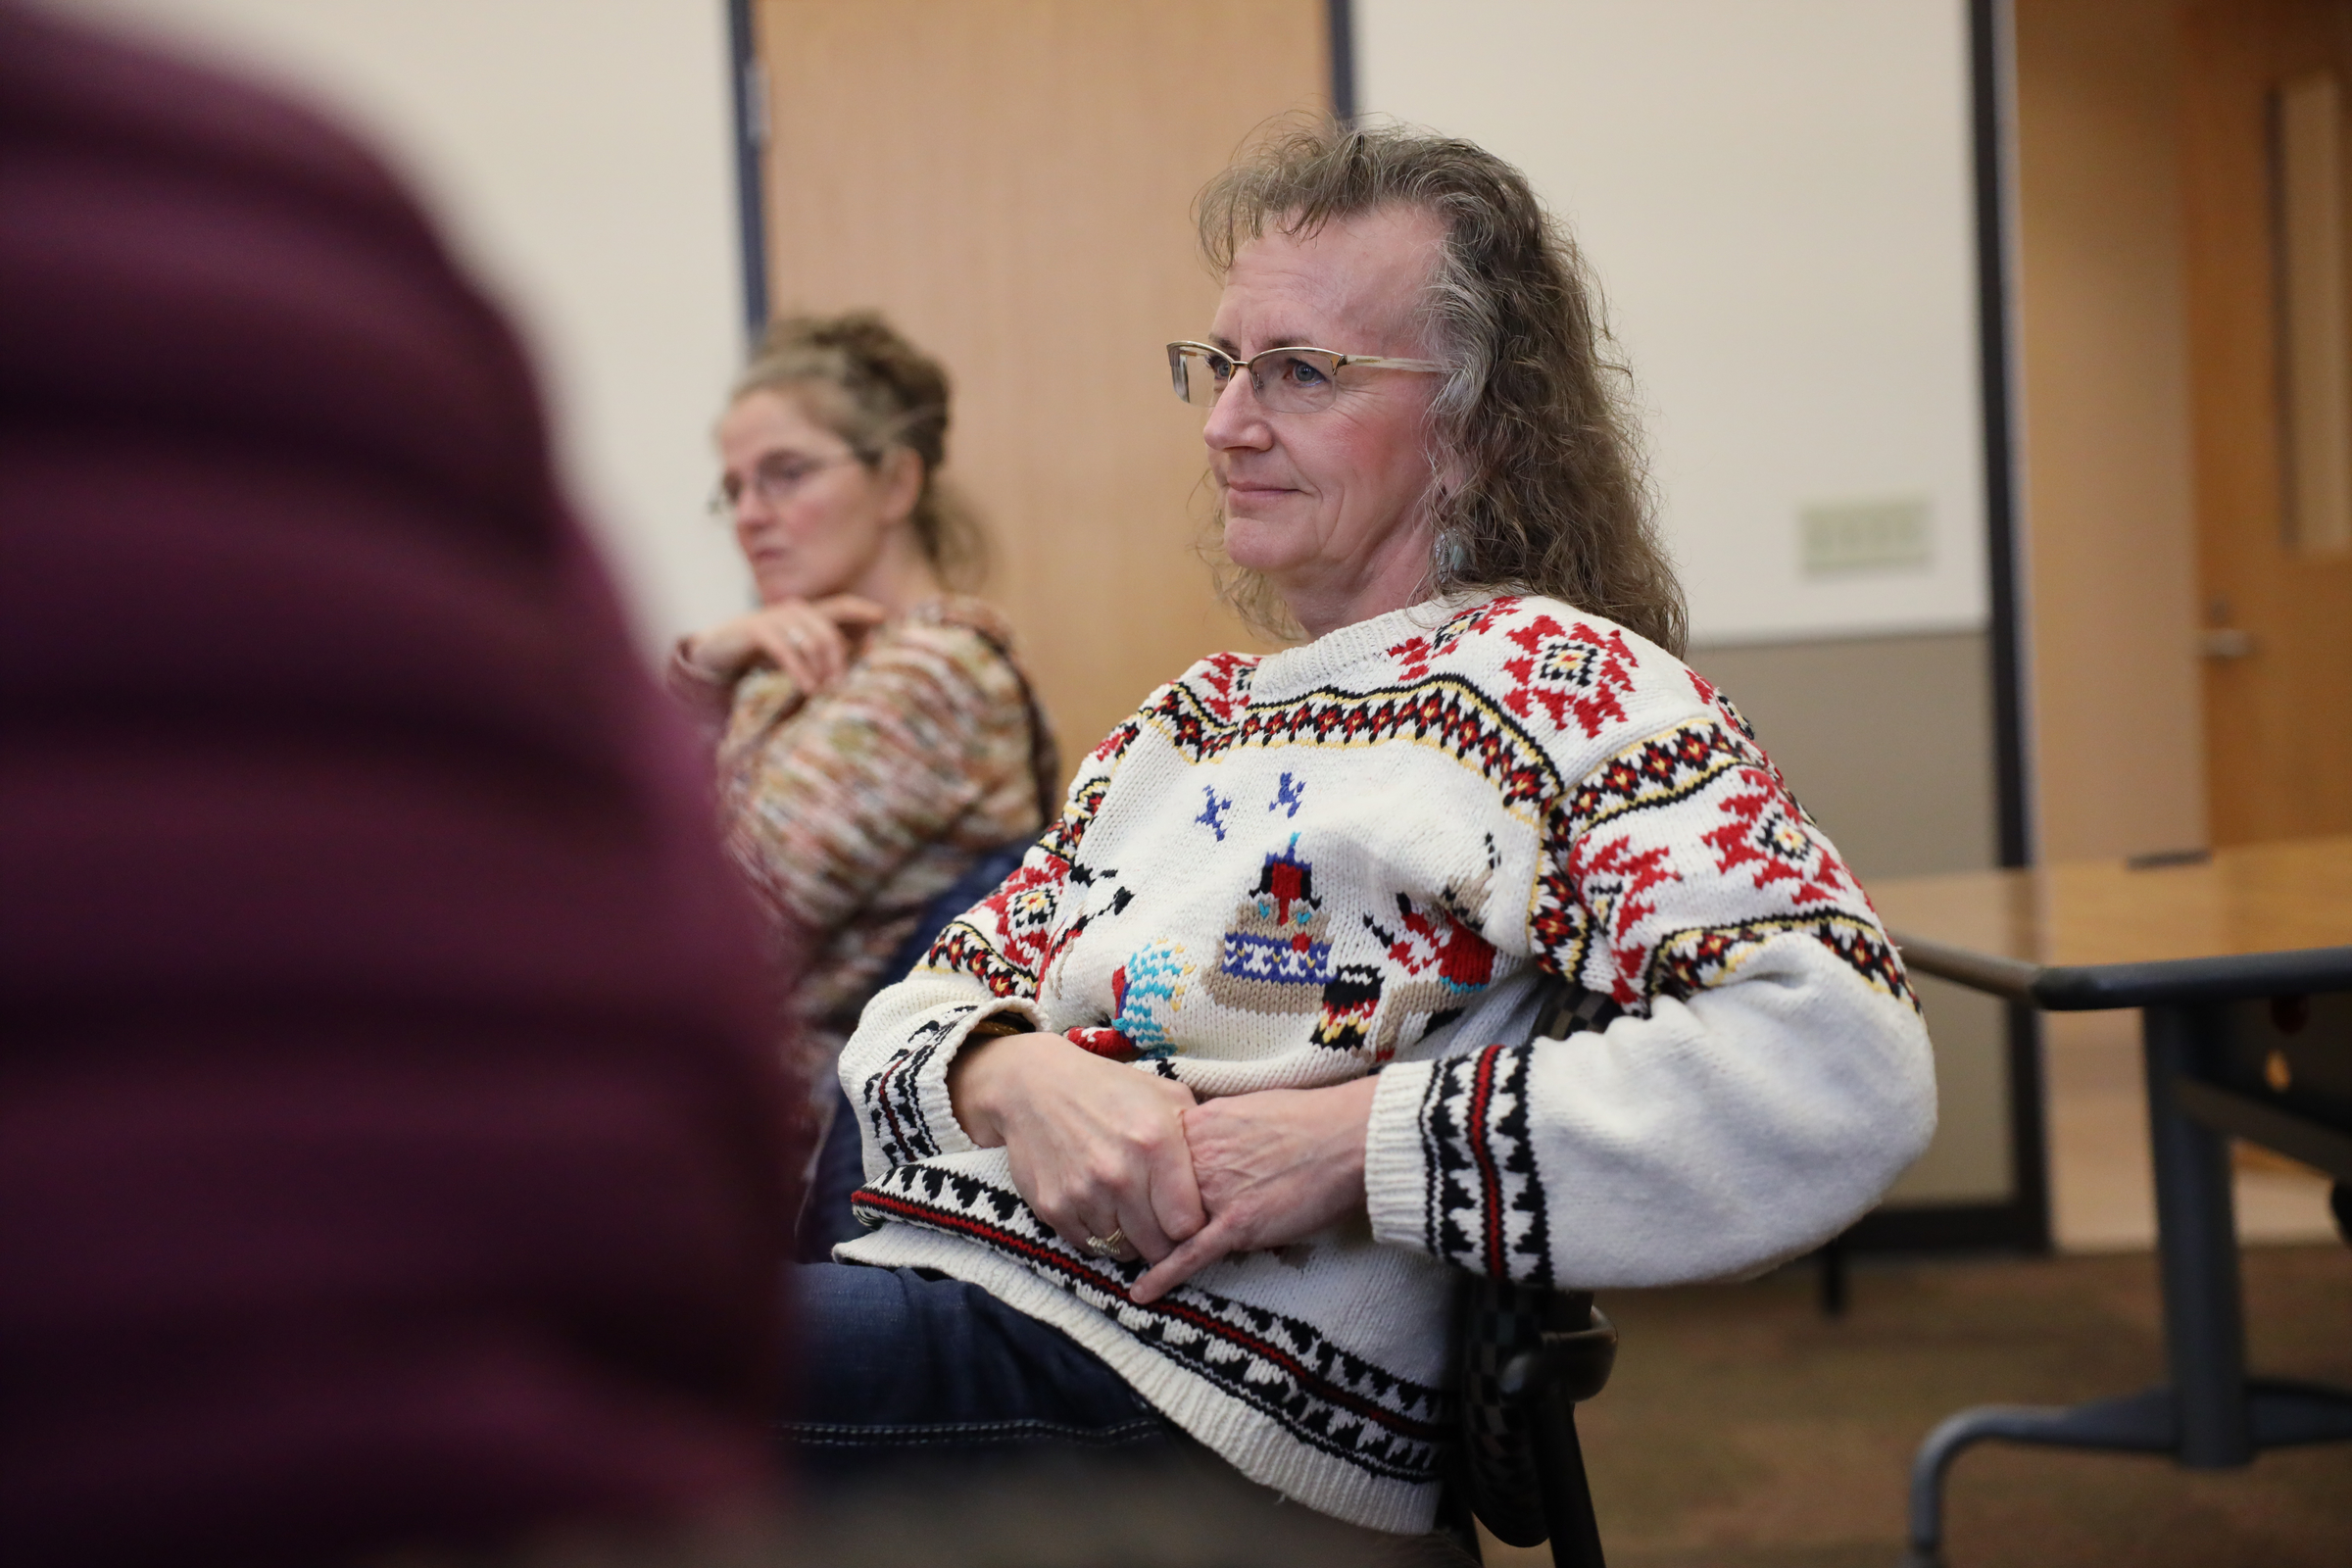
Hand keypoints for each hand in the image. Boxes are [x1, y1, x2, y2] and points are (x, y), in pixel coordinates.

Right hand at [681, 595, 888, 691]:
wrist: (718, 650)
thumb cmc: (763, 652)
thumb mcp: (796, 651)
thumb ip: (819, 653)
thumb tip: (850, 671)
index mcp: (807, 612)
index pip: (841, 605)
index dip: (863, 609)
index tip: (886, 617)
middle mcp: (794, 609)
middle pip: (828, 632)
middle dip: (839, 660)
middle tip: (842, 685)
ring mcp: (774, 617)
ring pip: (810, 641)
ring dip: (820, 669)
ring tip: (823, 692)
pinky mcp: (756, 630)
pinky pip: (785, 650)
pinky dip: (798, 670)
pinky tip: (806, 687)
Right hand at [949, 1032, 1205, 1266]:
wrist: (1035, 1086)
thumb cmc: (1110, 1089)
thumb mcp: (1166, 1095)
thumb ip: (1199, 1135)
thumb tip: (1228, 1171)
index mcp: (1156, 1144)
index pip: (1189, 1225)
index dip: (1193, 1227)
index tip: (1188, 1218)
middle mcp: (1120, 1174)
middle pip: (1158, 1246)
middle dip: (1164, 1240)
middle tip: (1161, 1224)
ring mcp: (1083, 1194)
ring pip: (1123, 1250)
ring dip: (1131, 1239)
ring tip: (1130, 1212)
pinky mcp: (1053, 1208)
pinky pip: (1089, 1246)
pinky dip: (1099, 1236)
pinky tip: (1102, 1209)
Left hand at [1130, 1075, 1377, 1303]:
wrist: (1348, 1137)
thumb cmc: (1308, 1118)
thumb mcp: (1245, 1107)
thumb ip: (1212, 1127)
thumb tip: (1197, 1138)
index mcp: (1197, 1125)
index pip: (1146, 1156)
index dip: (1137, 1176)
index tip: (1122, 1186)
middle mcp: (1197, 1159)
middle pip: (1147, 1192)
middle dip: (1134, 1212)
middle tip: (1117, 1227)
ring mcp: (1215, 1194)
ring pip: (1164, 1225)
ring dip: (1144, 1243)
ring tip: (1121, 1258)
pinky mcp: (1237, 1225)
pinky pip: (1190, 1256)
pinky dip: (1163, 1276)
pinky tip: (1141, 1293)